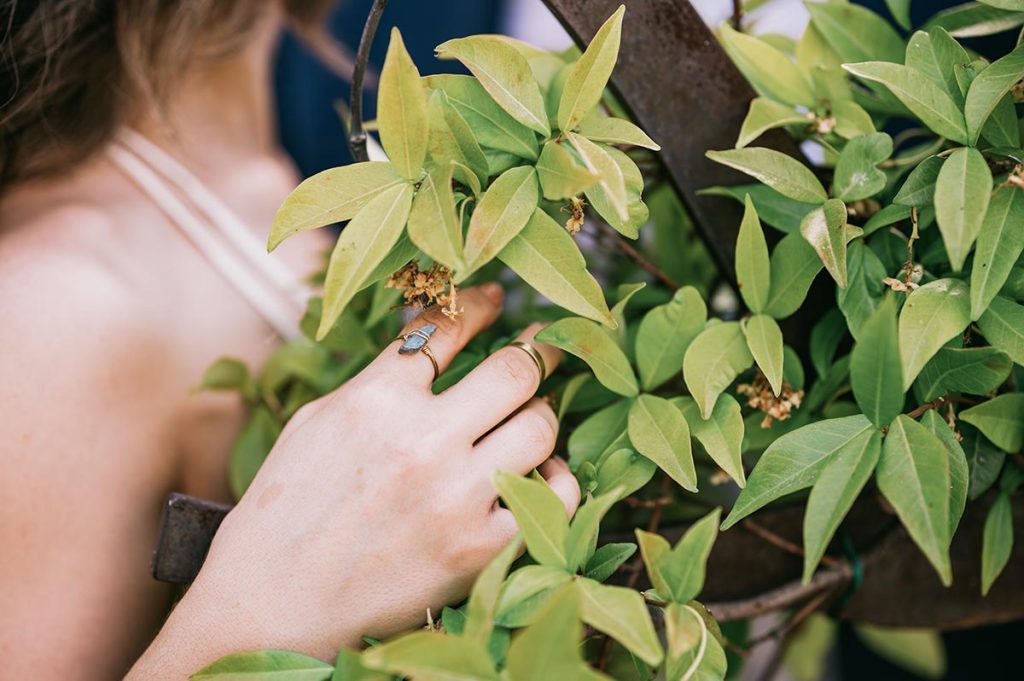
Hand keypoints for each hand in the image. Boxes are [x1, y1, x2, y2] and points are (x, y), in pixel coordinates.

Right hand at [189, 283, 578, 659]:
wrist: (270, 605)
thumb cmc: (284, 511)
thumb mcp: (317, 422)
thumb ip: (377, 380)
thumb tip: (432, 340)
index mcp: (374, 401)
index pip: (447, 329)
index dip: (480, 305)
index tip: (496, 299)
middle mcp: (421, 442)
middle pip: (515, 369)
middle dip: (536, 351)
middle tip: (544, 345)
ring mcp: (455, 497)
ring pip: (541, 425)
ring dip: (539, 413)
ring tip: (528, 414)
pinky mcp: (479, 550)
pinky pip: (554, 497)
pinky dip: (554, 479)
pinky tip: (538, 472)